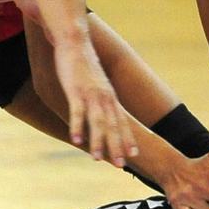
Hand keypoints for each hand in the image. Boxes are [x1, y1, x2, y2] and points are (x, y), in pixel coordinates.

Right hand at [52, 35, 135, 165]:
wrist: (75, 43)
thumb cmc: (84, 66)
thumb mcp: (96, 84)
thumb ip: (100, 98)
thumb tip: (102, 112)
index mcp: (110, 97)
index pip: (122, 122)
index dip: (127, 139)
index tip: (133, 156)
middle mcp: (105, 97)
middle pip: (113, 125)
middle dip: (117, 146)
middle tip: (121, 166)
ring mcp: (91, 94)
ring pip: (98, 122)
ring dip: (98, 141)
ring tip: (97, 159)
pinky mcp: (76, 90)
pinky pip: (77, 111)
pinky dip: (78, 126)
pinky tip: (76, 140)